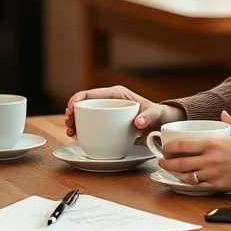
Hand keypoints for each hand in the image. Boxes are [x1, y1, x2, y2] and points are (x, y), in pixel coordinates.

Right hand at [64, 85, 184, 137]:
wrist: (162, 124)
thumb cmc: (159, 115)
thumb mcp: (156, 114)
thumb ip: (149, 117)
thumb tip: (138, 122)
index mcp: (116, 94)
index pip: (91, 93)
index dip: (77, 100)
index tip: (71, 109)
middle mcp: (109, 101)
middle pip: (84, 104)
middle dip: (72, 113)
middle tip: (68, 125)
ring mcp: (107, 112)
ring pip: (85, 115)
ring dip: (74, 122)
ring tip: (70, 132)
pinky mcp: (107, 123)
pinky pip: (91, 124)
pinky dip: (82, 130)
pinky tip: (77, 137)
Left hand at [157, 111, 230, 191]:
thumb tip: (224, 113)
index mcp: (212, 143)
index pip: (182, 145)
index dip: (169, 148)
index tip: (165, 148)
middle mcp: (210, 159)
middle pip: (179, 162)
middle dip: (167, 162)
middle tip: (162, 161)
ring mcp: (213, 174)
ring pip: (186, 176)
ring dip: (176, 174)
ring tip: (171, 171)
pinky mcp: (219, 186)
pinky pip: (198, 186)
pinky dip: (190, 184)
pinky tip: (186, 181)